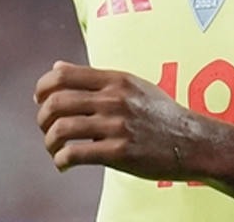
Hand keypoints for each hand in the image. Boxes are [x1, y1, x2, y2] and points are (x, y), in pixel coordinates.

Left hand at [35, 61, 206, 179]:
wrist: (193, 141)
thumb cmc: (160, 113)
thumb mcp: (131, 85)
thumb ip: (94, 77)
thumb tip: (57, 67)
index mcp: (116, 79)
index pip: (63, 75)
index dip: (43, 87)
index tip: (40, 101)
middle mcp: (114, 99)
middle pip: (56, 102)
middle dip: (42, 119)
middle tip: (47, 129)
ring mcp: (117, 125)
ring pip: (61, 129)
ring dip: (49, 143)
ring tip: (55, 150)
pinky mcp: (120, 152)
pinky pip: (75, 154)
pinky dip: (61, 161)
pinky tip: (64, 165)